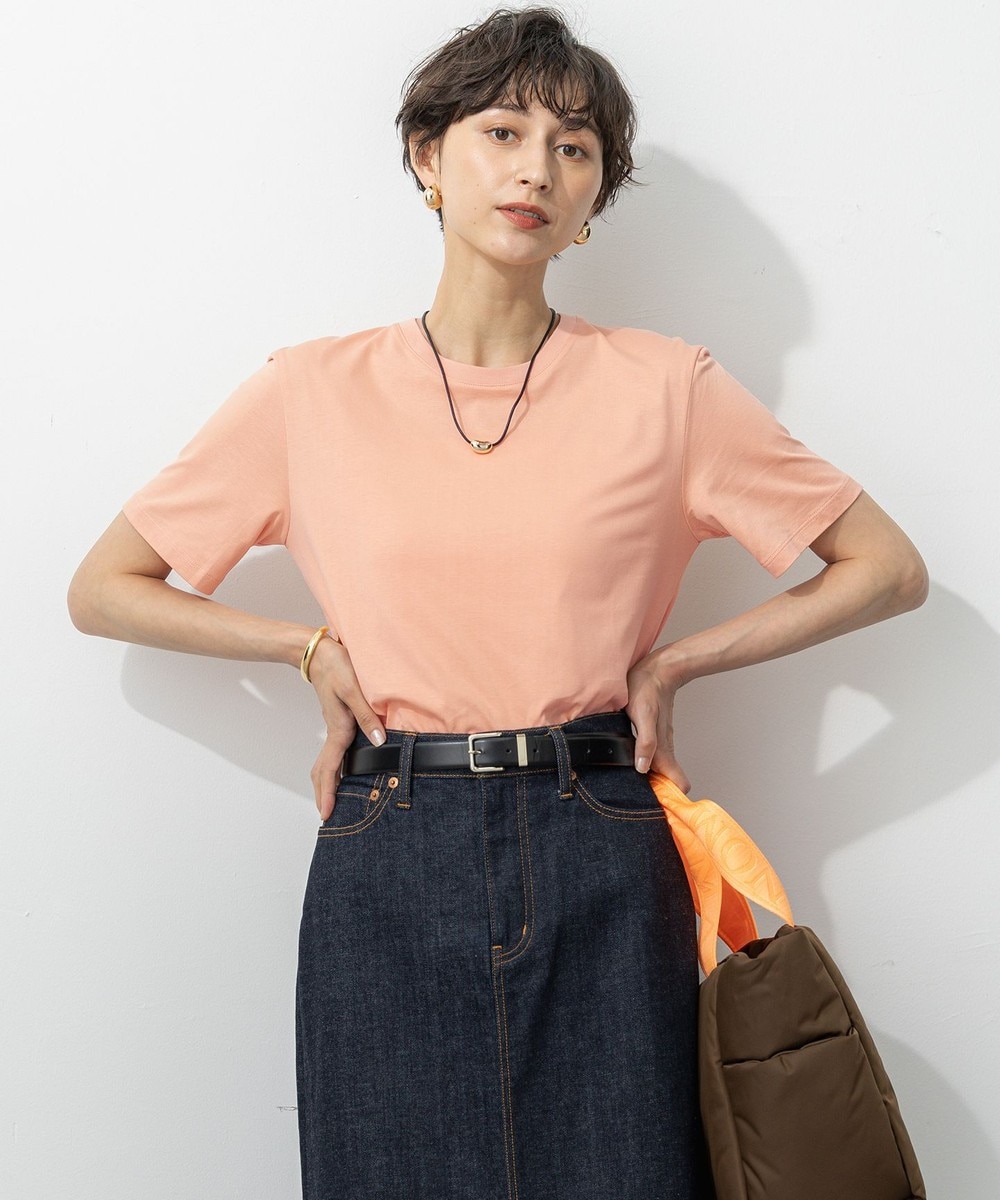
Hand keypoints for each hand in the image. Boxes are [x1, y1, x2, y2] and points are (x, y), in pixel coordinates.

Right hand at [305, 636, 385, 819]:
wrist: (321, 652)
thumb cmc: (338, 667)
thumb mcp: (355, 689)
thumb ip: (367, 716)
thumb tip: (379, 743)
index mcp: (338, 728)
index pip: (329, 768)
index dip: (328, 791)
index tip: (326, 813)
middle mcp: (335, 732)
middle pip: (324, 770)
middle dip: (324, 794)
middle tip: (326, 816)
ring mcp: (336, 727)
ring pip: (328, 762)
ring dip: (329, 783)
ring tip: (333, 801)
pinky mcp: (339, 721)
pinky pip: (335, 751)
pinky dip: (335, 767)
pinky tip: (343, 771)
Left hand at [625, 646, 689, 792]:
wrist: (658, 669)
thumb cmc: (648, 688)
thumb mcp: (643, 713)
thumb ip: (645, 740)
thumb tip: (642, 768)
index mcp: (663, 749)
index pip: (678, 784)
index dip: (672, 799)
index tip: (658, 810)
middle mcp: (664, 750)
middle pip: (667, 783)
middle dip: (658, 797)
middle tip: (637, 806)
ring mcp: (660, 744)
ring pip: (659, 771)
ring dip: (650, 783)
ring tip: (632, 792)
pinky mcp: (653, 737)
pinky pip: (652, 759)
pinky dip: (645, 768)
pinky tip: (631, 767)